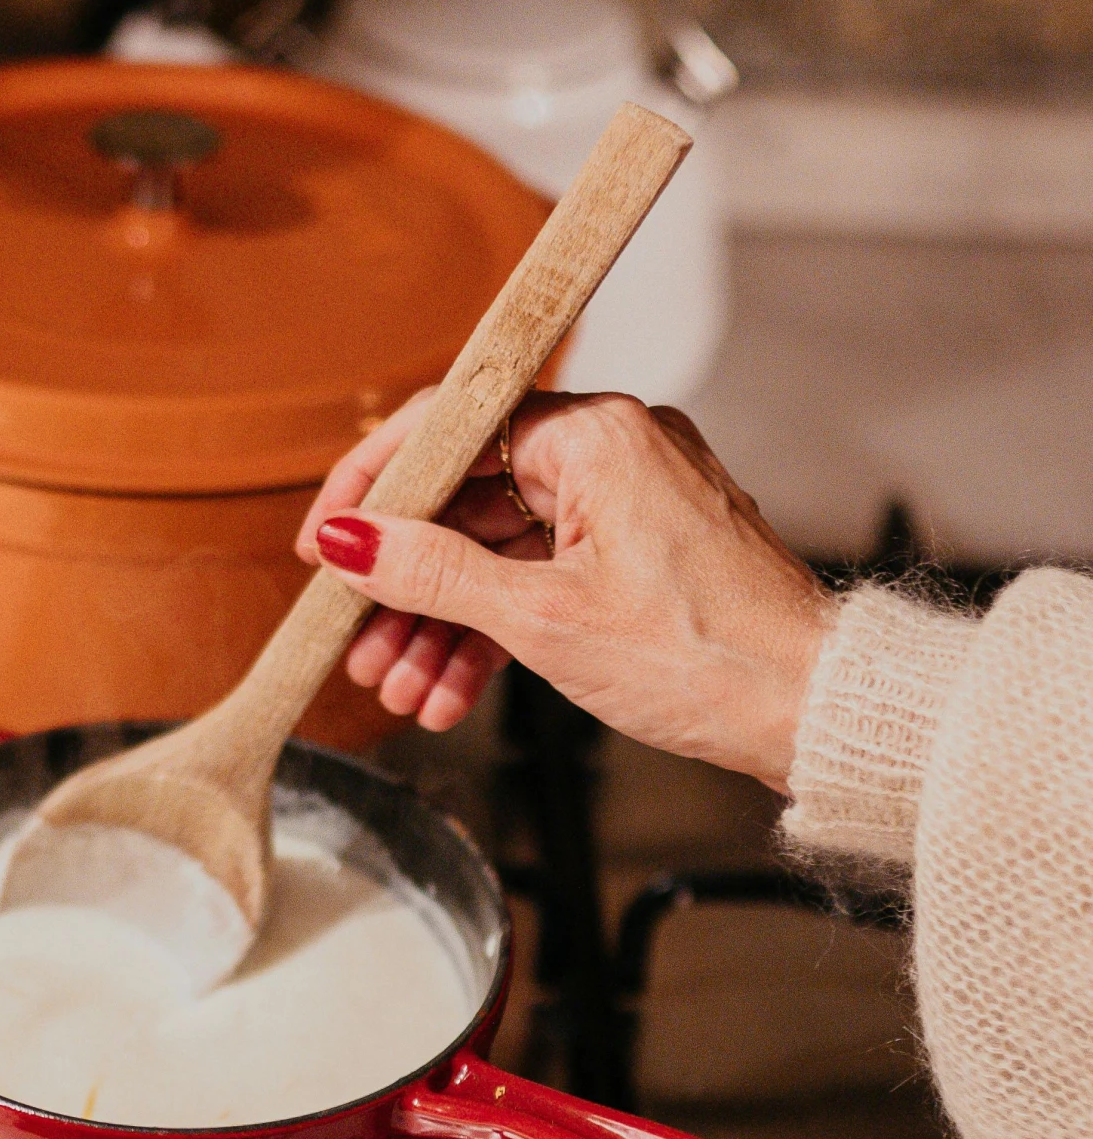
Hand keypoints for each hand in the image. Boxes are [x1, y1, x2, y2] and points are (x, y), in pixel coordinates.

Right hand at [295, 390, 829, 790]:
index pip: (451, 429)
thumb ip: (435, 575)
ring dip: (443, 622)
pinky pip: (544, 580)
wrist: (811, 709)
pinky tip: (450, 690)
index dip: (376, 487)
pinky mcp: (642, 557)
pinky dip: (497, 632)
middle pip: (472, 500)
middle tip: (355, 642)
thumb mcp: (544, 620)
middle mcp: (614, 452)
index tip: (327, 542)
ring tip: (396, 686)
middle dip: (406, 583)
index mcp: (596, 434)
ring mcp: (630, 506)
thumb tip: (353, 542)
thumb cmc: (706, 655)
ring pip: (503, 552)